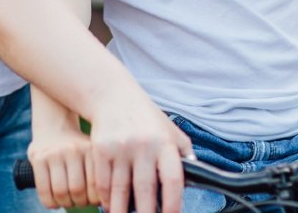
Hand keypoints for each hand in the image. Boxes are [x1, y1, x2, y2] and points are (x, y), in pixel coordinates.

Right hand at [29, 124, 97, 208]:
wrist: (55, 123)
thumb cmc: (78, 148)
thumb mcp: (93, 152)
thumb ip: (100, 172)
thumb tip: (106, 201)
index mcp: (90, 149)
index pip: (96, 184)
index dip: (95, 199)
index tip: (93, 201)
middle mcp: (73, 150)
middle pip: (77, 190)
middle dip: (79, 203)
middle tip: (80, 202)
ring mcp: (54, 153)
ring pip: (60, 192)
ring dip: (65, 203)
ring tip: (68, 202)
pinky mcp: (38, 158)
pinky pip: (43, 190)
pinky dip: (49, 202)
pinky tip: (54, 202)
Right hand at [88, 87, 191, 212]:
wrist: (113, 95)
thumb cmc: (145, 117)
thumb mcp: (169, 129)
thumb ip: (183, 152)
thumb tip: (196, 176)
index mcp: (165, 143)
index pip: (173, 178)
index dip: (173, 203)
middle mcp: (143, 145)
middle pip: (145, 189)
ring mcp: (120, 148)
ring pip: (120, 190)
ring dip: (121, 211)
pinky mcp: (101, 149)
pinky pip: (103, 182)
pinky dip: (106, 198)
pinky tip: (111, 207)